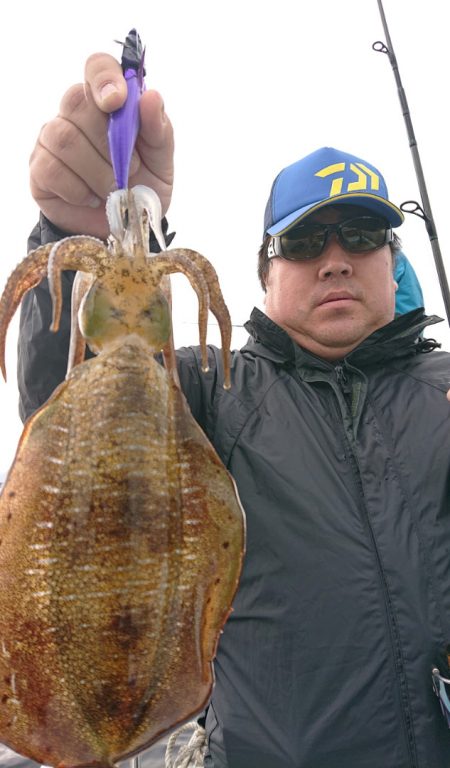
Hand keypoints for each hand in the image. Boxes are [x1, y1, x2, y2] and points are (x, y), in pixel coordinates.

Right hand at [29, 53, 173, 238]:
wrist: (125, 229)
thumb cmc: (143, 187)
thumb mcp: (161, 162)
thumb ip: (159, 130)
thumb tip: (151, 97)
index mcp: (107, 102)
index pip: (97, 67)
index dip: (104, 78)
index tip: (117, 102)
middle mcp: (75, 114)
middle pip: (78, 103)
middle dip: (108, 142)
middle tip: (130, 169)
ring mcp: (52, 139)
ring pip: (65, 138)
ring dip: (97, 170)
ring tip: (114, 190)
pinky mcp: (40, 168)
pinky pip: (52, 169)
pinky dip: (79, 189)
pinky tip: (92, 199)